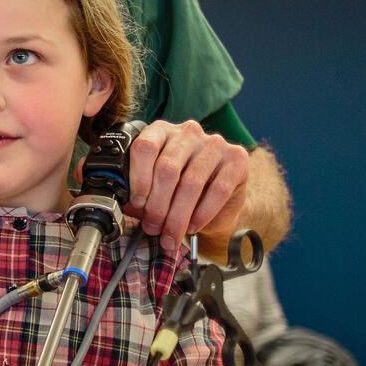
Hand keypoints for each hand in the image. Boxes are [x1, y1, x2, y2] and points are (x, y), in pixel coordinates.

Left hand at [120, 120, 250, 254]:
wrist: (220, 197)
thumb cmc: (182, 188)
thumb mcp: (157, 187)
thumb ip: (142, 193)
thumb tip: (128, 207)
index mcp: (161, 131)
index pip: (145, 147)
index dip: (139, 179)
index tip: (137, 203)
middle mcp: (188, 132)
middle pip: (167, 169)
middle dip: (157, 205)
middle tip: (152, 227)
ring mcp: (214, 144)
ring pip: (191, 183)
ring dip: (178, 215)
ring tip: (170, 234)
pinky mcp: (237, 159)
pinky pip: (218, 190)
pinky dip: (202, 213)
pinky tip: (193, 226)